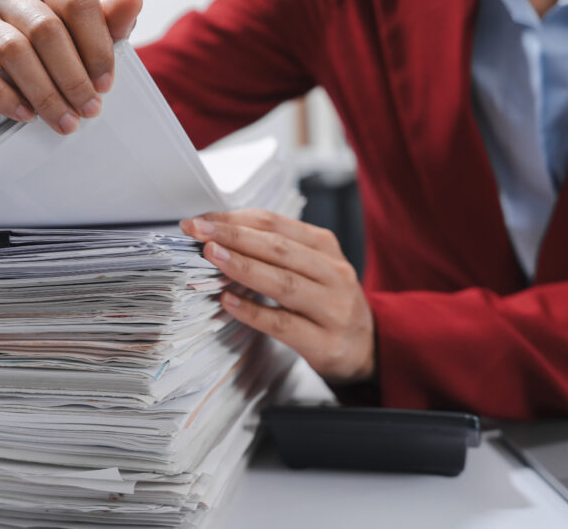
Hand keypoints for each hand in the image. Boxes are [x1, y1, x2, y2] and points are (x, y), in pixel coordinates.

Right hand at [0, 0, 142, 134]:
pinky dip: (3, 97)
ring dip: (44, 93)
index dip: (96, 47)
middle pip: (46, 29)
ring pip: (13, 51)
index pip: (77, 2)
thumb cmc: (54, 48)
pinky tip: (25, 114)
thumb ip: (111, 20)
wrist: (7, 73)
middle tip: (88, 110)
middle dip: (72, 77)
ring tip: (63, 120)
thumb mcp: (88, 34)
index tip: (106, 84)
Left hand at [180, 209, 375, 383]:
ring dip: (244, 267)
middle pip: (279, 249)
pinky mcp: (326, 342)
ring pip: (284, 283)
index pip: (275, 224)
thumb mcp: (310, 268)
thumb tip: (218, 238)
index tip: (200, 221)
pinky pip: (285, 324)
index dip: (235, 220)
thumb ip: (273, 252)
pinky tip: (229, 302)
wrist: (368, 349)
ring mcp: (333, 309)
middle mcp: (334, 273)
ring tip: (212, 257)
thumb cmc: (327, 302)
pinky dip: (255, 312)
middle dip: (235, 237)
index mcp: (325, 246)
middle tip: (198, 232)